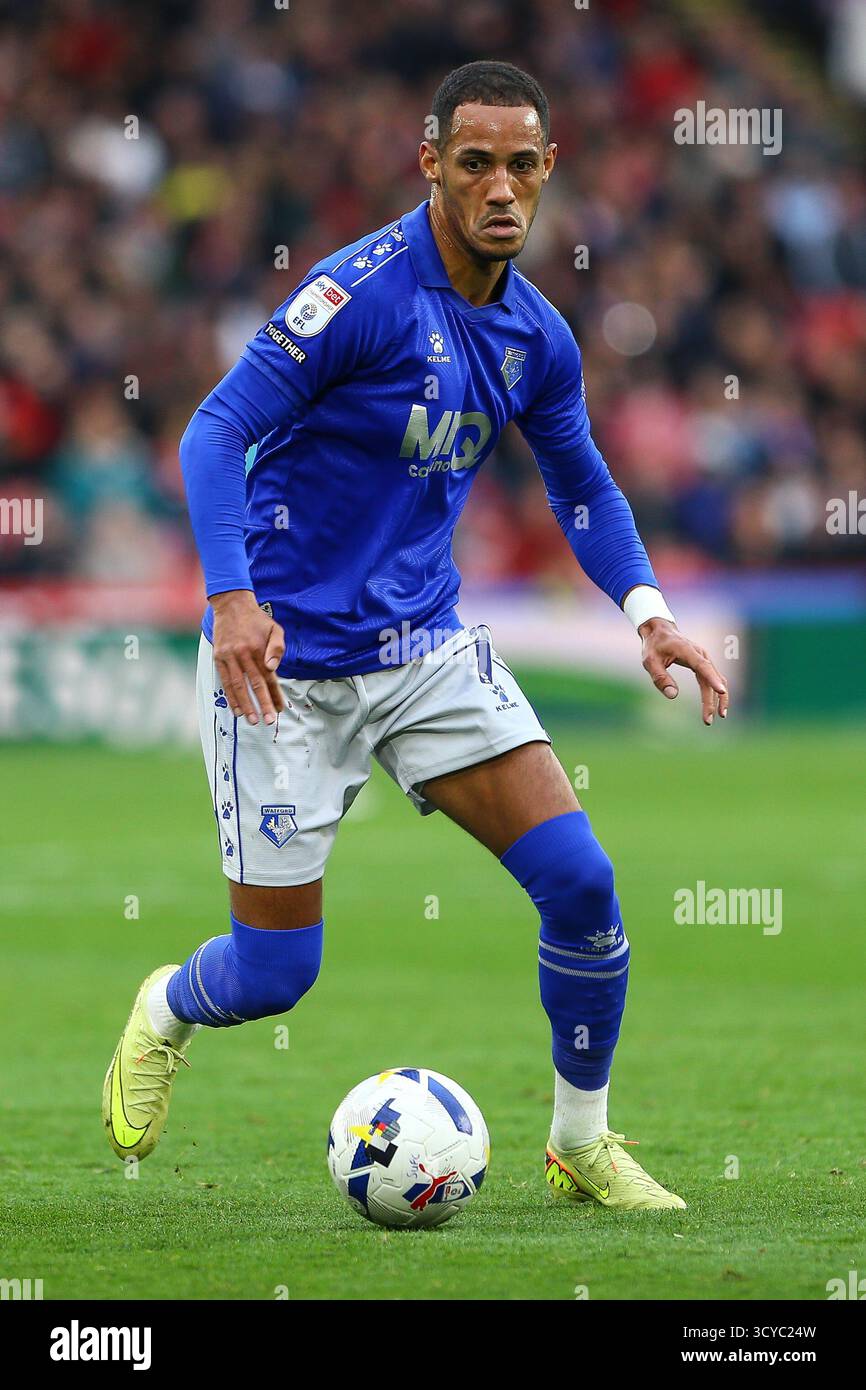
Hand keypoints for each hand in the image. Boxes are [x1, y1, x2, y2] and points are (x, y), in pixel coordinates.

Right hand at [210, 589, 285, 725]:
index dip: (274, 695)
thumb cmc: (257, 620)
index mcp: (259, 649)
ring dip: (245, 705)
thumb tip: (273, 668)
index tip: (279, 710)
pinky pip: (224, 680)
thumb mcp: (275, 629)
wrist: (232, 604)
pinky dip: (230, 696)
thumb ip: (277, 648)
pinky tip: (236, 709)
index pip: (269, 677)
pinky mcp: (219, 657)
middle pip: (254, 684)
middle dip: (262, 704)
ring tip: (252, 720)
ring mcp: (230, 656)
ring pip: (238, 685)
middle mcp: (244, 654)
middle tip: (267, 721)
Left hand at [638, 617, 728, 724]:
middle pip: (712, 678)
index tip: (722, 691)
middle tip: (708, 720)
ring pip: (716, 679)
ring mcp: (704, 658)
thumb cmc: (654, 646)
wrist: (660, 631)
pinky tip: (714, 705)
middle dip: (713, 700)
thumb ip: (660, 678)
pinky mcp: (703, 663)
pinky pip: (713, 678)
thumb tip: (672, 696)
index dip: (713, 679)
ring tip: (717, 717)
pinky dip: (715, 692)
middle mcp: (700, 654)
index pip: (703, 667)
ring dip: (718, 698)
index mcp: (687, 651)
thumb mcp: (650, 662)